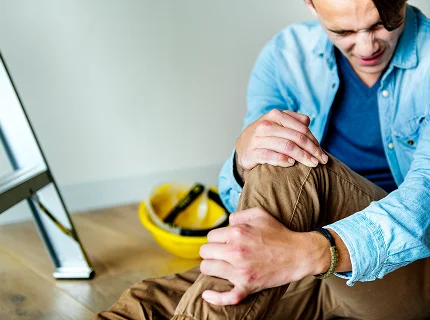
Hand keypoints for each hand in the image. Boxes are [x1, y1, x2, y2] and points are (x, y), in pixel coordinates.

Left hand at [199, 208, 329, 305]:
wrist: (298, 254)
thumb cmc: (279, 233)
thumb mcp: (259, 214)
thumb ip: (238, 215)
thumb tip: (226, 224)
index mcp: (237, 232)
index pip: (210, 236)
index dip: (216, 239)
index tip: (224, 242)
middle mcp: (236, 251)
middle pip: (205, 252)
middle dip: (211, 252)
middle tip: (220, 254)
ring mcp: (241, 271)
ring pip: (207, 269)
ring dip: (211, 267)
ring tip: (219, 266)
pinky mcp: (248, 286)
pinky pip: (227, 296)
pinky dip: (215, 297)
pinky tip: (207, 294)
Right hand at [235, 109, 327, 181]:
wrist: (242, 146)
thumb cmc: (266, 136)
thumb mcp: (278, 124)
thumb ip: (293, 121)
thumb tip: (308, 122)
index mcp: (275, 115)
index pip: (302, 129)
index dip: (314, 141)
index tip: (322, 153)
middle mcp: (266, 125)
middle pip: (296, 138)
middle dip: (312, 150)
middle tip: (321, 161)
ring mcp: (258, 139)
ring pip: (286, 146)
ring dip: (302, 156)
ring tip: (312, 164)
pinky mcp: (251, 153)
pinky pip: (270, 156)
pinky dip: (283, 160)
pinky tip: (292, 164)